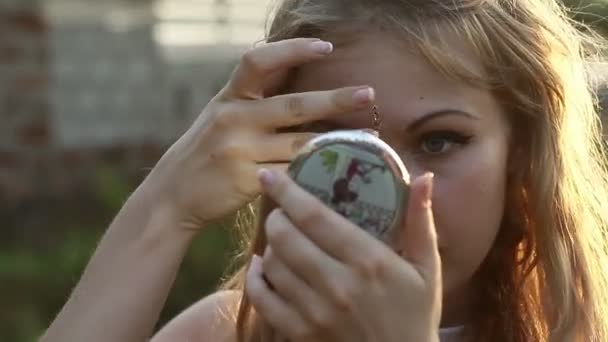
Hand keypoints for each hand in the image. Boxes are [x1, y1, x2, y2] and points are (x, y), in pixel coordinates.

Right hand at [144, 38, 375, 231]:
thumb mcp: (222, 116)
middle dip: (335, 100)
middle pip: (293, 105)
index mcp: (229, 97)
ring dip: (338, 142)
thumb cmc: (206, 151)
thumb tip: (301, 80)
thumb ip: (254, 100)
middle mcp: (233, 118)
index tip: (326, 47)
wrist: (173, 194)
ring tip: (370, 137)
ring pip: (299, 144)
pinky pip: (291, 174)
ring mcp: (238, 151)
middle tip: (368, 94)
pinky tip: (339, 170)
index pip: (259, 61)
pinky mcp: (245, 181)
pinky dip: (317, 172)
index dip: (292, 50)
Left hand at [245, 169, 441, 341]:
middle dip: (276, 217)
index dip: (287, 191)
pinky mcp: (301, 334)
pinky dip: (255, 280)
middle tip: (281, 212)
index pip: (315, 216)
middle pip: (285, 237)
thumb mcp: (427, 268)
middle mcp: (338, 284)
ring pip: (272, 265)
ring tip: (279, 240)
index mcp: (369, 261)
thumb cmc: (415, 316)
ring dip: (269, 246)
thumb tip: (423, 176)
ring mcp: (316, 312)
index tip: (269, 175)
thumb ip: (420, 222)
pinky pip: (263, 300)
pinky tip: (261, 268)